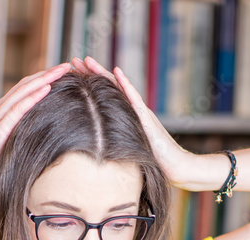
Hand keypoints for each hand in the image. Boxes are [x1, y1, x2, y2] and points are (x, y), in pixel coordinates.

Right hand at [0, 63, 71, 193]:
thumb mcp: (2, 146)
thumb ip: (14, 137)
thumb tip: (33, 139)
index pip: (23, 90)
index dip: (41, 80)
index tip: (59, 75)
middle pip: (25, 85)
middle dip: (46, 74)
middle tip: (66, 65)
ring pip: (23, 92)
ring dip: (44, 79)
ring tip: (61, 71)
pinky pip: (18, 109)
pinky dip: (33, 97)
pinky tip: (47, 88)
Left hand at [70, 56, 193, 186]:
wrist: (177, 167)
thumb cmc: (155, 164)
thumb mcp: (128, 154)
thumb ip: (116, 147)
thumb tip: (95, 153)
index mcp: (126, 118)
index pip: (105, 97)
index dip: (89, 86)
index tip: (73, 77)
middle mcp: (132, 110)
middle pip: (108, 87)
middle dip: (90, 74)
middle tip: (73, 61)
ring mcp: (140, 112)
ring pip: (118, 88)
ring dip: (102, 73)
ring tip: (87, 60)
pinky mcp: (147, 118)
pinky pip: (134, 98)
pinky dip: (125, 84)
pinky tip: (117, 71)